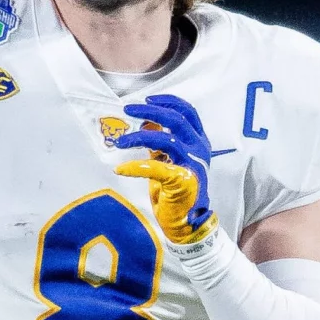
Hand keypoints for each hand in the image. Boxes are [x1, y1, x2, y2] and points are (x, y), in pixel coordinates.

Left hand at [112, 92, 228, 243]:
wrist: (188, 220)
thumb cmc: (178, 189)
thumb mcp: (170, 158)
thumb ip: (161, 140)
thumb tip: (145, 123)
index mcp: (199, 141)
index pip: (188, 112)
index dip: (168, 101)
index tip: (147, 99)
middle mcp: (199, 149)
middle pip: (176, 120)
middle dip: (150, 111)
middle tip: (128, 110)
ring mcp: (193, 165)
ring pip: (166, 140)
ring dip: (138, 137)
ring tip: (120, 141)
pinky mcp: (182, 181)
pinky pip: (155, 168)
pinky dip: (135, 167)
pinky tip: (121, 168)